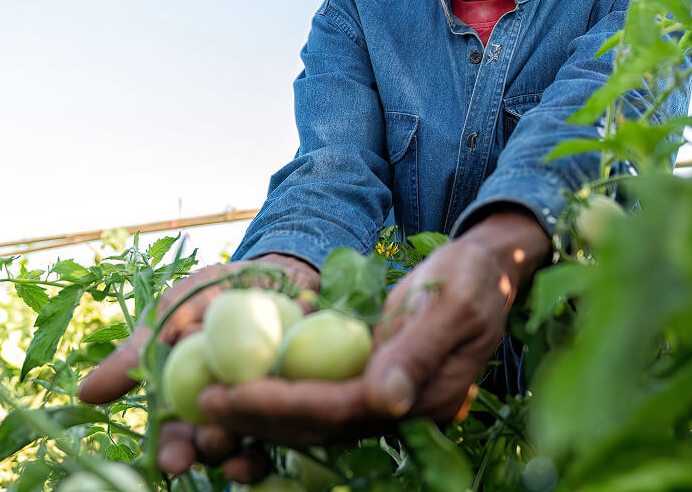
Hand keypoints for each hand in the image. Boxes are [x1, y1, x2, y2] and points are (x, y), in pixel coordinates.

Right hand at [77, 253, 318, 480]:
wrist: (275, 270)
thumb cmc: (214, 292)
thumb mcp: (172, 313)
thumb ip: (136, 354)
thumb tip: (85, 396)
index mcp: (187, 396)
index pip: (174, 434)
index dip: (172, 451)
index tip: (174, 461)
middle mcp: (222, 408)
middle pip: (212, 445)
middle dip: (210, 451)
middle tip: (213, 444)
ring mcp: (260, 405)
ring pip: (249, 441)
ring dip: (245, 448)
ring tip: (242, 439)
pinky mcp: (294, 396)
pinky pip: (291, 425)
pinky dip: (286, 432)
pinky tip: (286, 429)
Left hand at [197, 209, 549, 444]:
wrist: (490, 267)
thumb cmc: (475, 278)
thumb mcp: (452, 305)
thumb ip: (417, 354)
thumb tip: (384, 401)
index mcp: (426, 399)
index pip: (341, 412)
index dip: (282, 407)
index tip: (230, 394)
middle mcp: (402, 409)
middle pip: (319, 425)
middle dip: (258, 417)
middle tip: (201, 404)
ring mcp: (388, 397)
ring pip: (314, 416)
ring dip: (262, 411)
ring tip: (209, 401)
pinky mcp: (374, 380)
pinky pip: (321, 393)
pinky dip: (282, 389)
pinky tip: (242, 378)